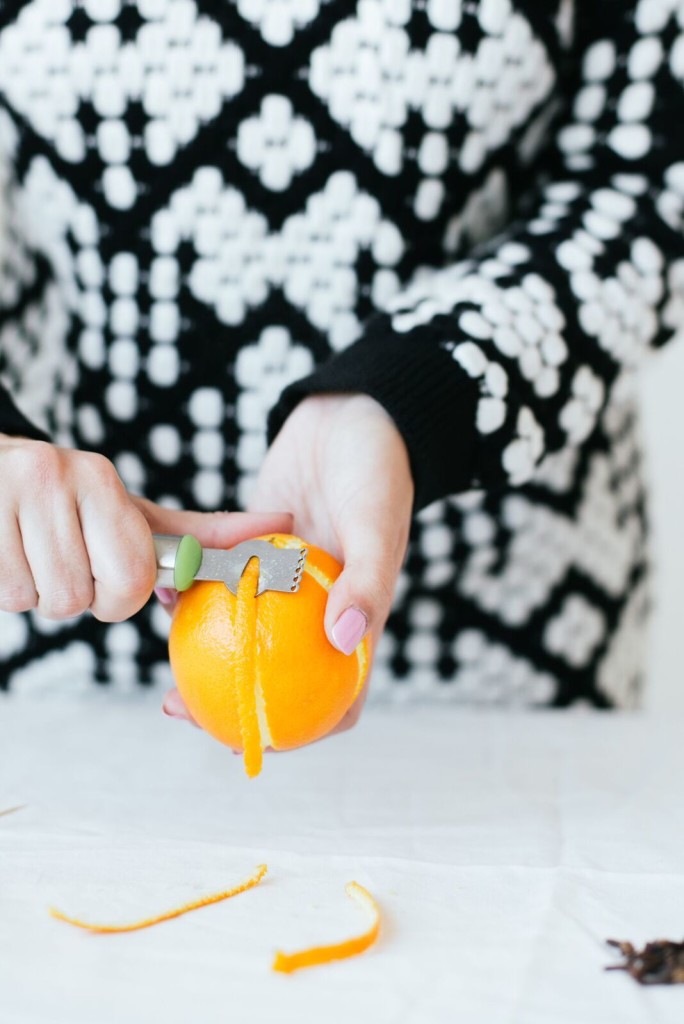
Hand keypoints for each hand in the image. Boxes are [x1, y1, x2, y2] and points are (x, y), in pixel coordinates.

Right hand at [0, 434, 291, 621]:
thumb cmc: (67, 506)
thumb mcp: (127, 513)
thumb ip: (198, 532)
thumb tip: (282, 523)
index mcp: (100, 479)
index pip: (134, 575)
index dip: (121, 596)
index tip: (108, 577)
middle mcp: (56, 477)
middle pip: (84, 597)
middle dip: (80, 598)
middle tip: (69, 566)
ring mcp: (8, 495)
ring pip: (44, 600)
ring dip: (41, 594)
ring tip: (35, 554)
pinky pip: (6, 597)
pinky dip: (8, 592)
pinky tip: (9, 554)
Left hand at [163, 394, 414, 742]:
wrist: (354, 411)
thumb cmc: (378, 466)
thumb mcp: (376, 522)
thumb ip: (367, 582)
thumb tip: (344, 642)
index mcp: (358, 616)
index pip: (339, 696)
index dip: (302, 732)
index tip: (251, 742)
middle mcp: (319, 608)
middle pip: (277, 674)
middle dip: (230, 701)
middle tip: (181, 707)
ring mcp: (286, 582)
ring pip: (243, 631)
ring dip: (204, 649)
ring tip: (162, 659)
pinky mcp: (257, 550)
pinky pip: (223, 581)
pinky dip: (197, 590)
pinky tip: (166, 592)